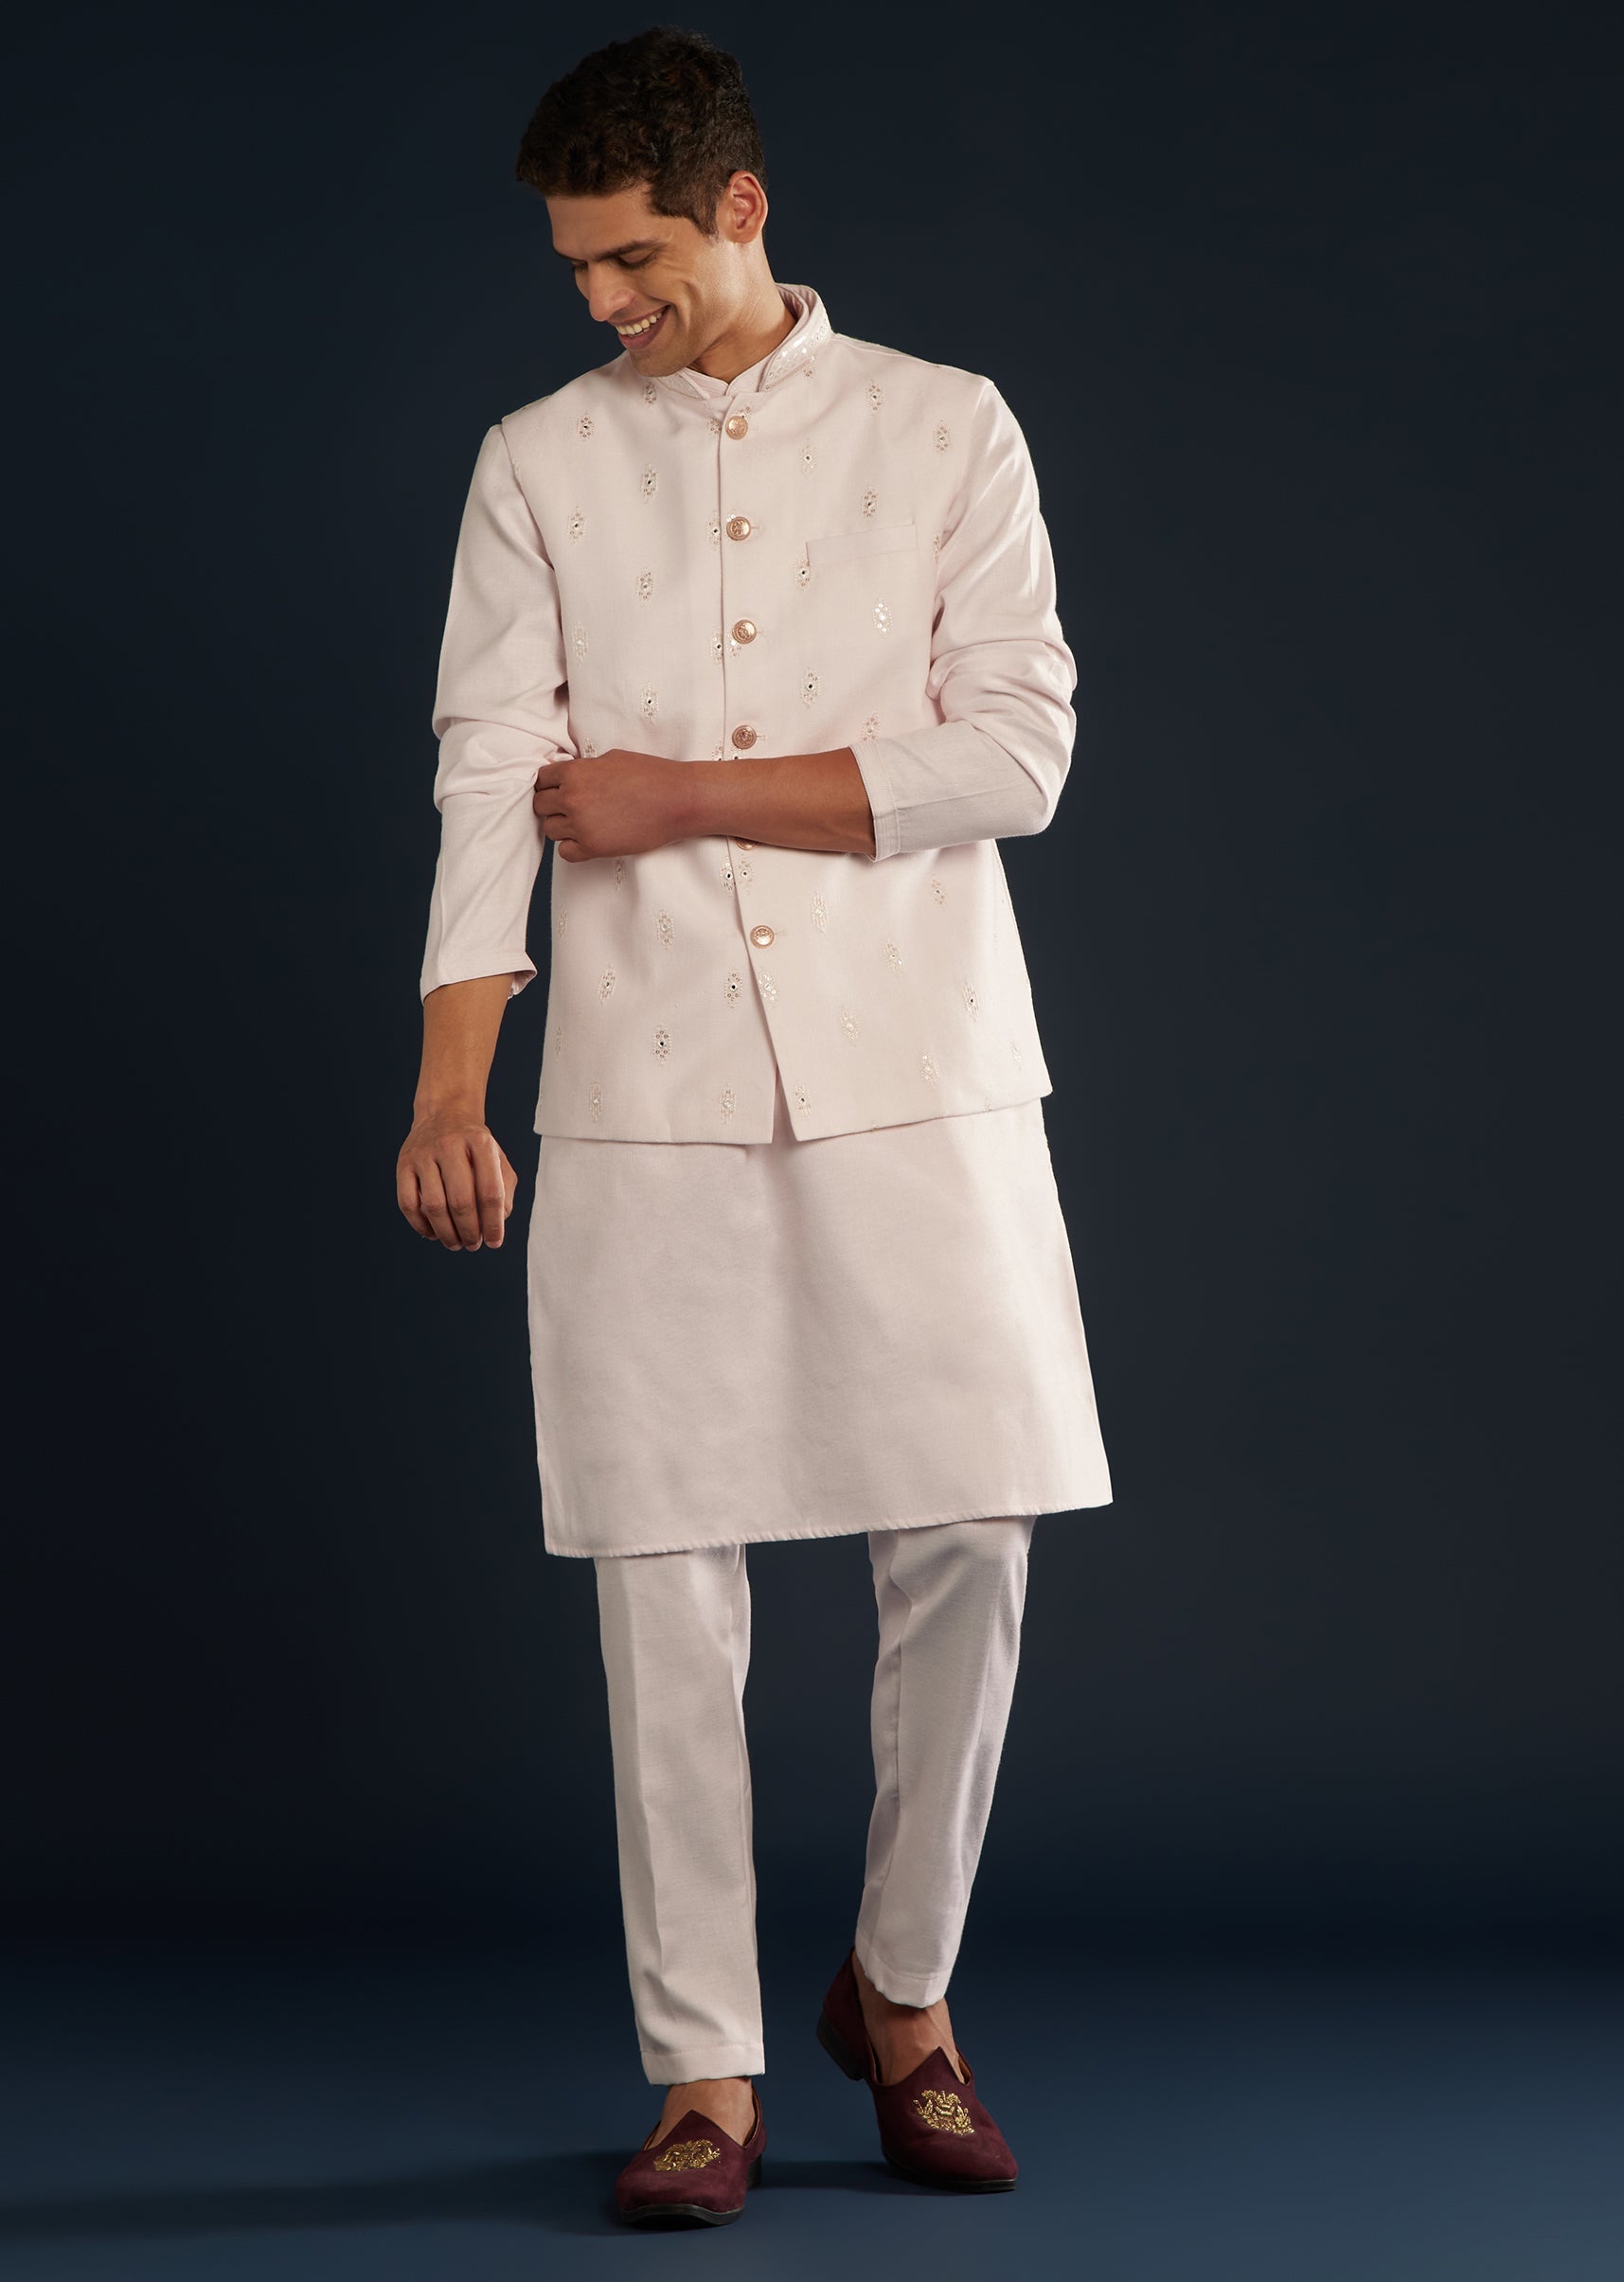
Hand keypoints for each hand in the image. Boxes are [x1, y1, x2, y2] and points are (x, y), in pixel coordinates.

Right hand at [396, 1110, 516, 1251]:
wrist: (444, 1115)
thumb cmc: (474, 1146)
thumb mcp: (498, 1159)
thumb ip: (504, 1189)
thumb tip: (497, 1223)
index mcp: (480, 1143)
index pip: (490, 1192)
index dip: (493, 1223)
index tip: (495, 1242)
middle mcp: (450, 1145)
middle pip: (461, 1201)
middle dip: (469, 1231)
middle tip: (473, 1245)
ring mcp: (423, 1154)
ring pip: (434, 1205)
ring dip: (446, 1233)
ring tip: (455, 1243)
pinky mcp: (403, 1164)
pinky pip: (408, 1203)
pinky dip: (420, 1225)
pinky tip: (433, 1233)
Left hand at [533, 748, 689, 861]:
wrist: (678, 800)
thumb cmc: (651, 775)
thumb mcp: (611, 758)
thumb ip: (584, 769)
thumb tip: (568, 775)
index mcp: (575, 772)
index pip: (540, 780)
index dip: (549, 784)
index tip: (558, 789)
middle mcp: (572, 798)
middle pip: (540, 805)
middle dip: (552, 806)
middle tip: (570, 807)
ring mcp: (581, 825)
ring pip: (550, 830)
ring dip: (562, 827)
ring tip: (583, 822)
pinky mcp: (594, 847)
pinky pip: (565, 852)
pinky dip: (572, 847)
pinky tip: (588, 839)